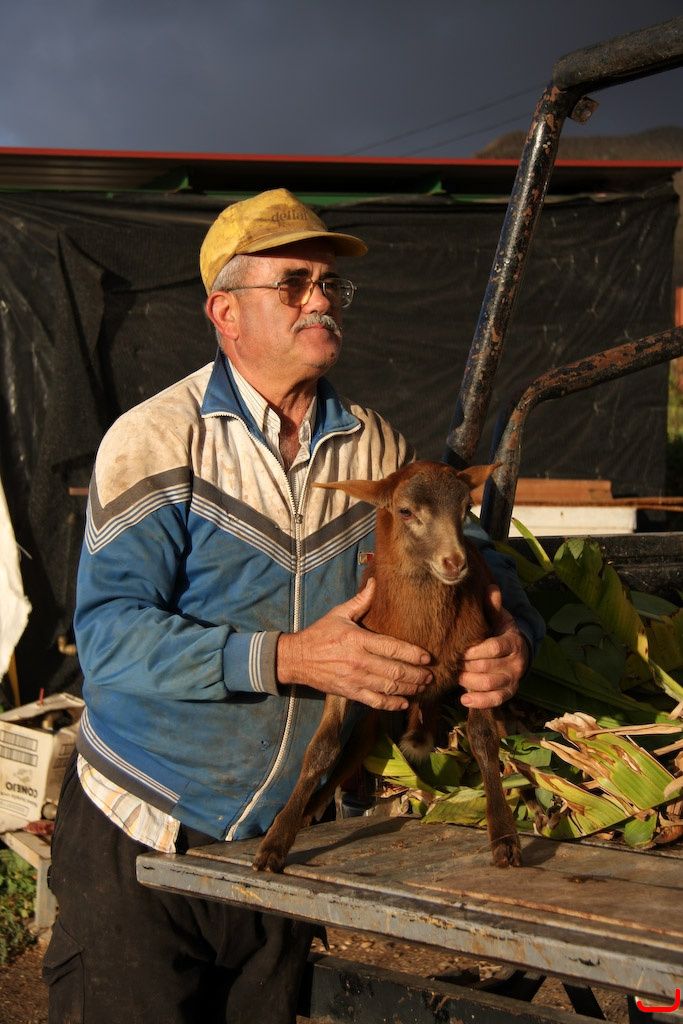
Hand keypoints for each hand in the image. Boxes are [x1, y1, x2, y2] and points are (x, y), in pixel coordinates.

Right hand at [276, 578, 432, 710]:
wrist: (297, 658)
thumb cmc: (320, 634)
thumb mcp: (339, 613)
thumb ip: (361, 601)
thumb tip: (375, 582)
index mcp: (358, 639)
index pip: (392, 647)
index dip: (413, 654)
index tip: (427, 657)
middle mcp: (359, 661)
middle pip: (395, 671)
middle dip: (417, 675)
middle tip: (431, 675)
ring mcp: (355, 679)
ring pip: (388, 687)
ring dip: (409, 688)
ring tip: (423, 687)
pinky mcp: (350, 692)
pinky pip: (375, 701)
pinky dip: (391, 703)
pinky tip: (403, 702)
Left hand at [459, 585, 528, 708]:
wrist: (516, 651)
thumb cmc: (499, 631)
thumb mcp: (497, 617)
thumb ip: (491, 606)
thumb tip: (490, 589)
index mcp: (512, 641)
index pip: (494, 648)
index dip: (475, 651)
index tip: (460, 650)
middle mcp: (516, 662)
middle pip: (488, 668)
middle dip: (466, 666)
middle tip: (451, 662)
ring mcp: (513, 679)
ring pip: (490, 685)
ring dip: (468, 682)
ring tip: (455, 676)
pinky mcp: (509, 692)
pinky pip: (495, 701)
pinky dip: (479, 702)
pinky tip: (464, 700)